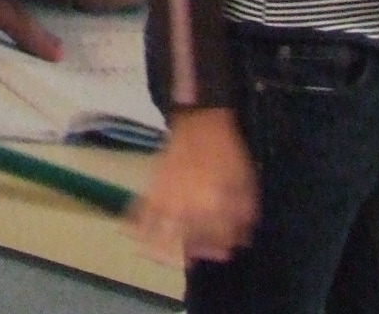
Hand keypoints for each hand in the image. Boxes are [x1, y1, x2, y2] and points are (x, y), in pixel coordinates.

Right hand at [131, 108, 257, 265]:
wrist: (201, 122)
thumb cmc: (228, 155)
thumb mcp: (247, 187)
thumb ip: (244, 219)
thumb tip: (238, 243)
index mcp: (217, 209)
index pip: (218, 243)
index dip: (222, 248)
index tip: (223, 248)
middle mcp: (190, 209)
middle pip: (190, 244)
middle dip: (195, 251)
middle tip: (197, 251)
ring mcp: (168, 199)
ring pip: (162, 234)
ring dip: (162, 249)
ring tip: (160, 255)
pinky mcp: (153, 187)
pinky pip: (142, 211)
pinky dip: (136, 224)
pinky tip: (131, 234)